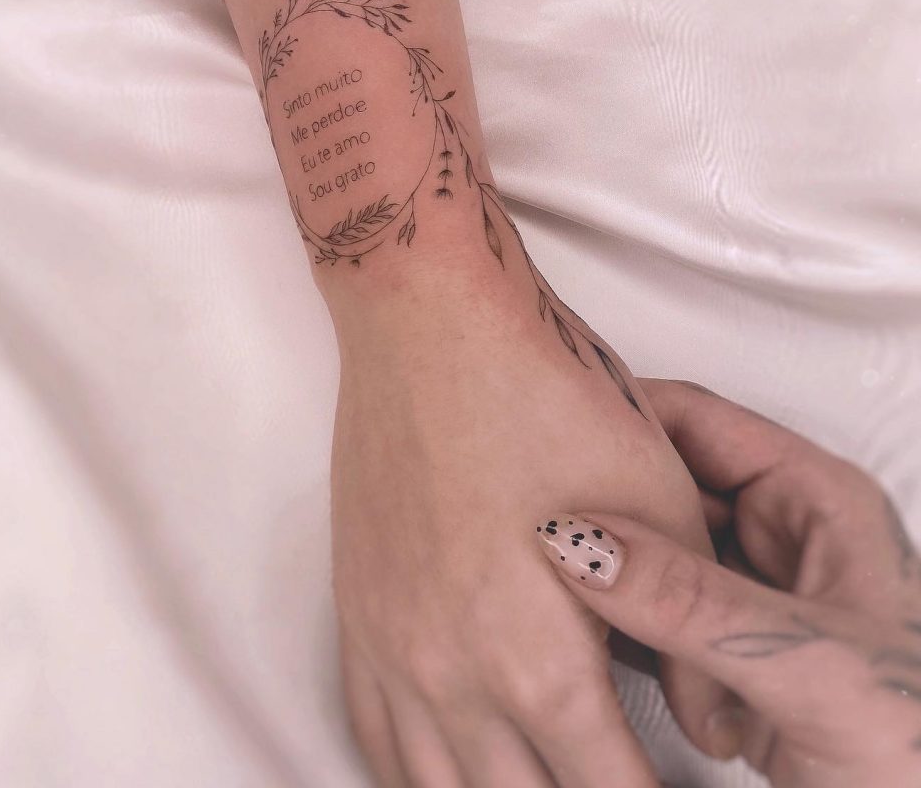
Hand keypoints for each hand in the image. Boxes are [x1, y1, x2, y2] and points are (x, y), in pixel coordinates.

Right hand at [330, 252, 726, 786]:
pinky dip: (412, 770)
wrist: (434, 325)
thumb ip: (694, 629)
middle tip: (603, 776)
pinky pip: (370, 732)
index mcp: (538, 659)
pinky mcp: (356, 610)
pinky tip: (441, 766)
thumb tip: (710, 719)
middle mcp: (451, 674)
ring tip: (529, 778)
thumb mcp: (662, 504)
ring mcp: (390, 645)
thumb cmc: (551, 397)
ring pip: (432, 786)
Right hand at [539, 379, 920, 787]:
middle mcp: (777, 537)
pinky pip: (651, 616)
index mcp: (813, 500)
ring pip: (652, 554)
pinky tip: (571, 627)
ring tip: (536, 564)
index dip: (624, 411)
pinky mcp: (727, 654)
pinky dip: (614, 625)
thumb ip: (694, 602)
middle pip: (667, 485)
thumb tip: (583, 544)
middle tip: (528, 507)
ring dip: (602, 568)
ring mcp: (749, 597)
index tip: (552, 422)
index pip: (699, 422)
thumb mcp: (809, 664)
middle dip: (602, 498)